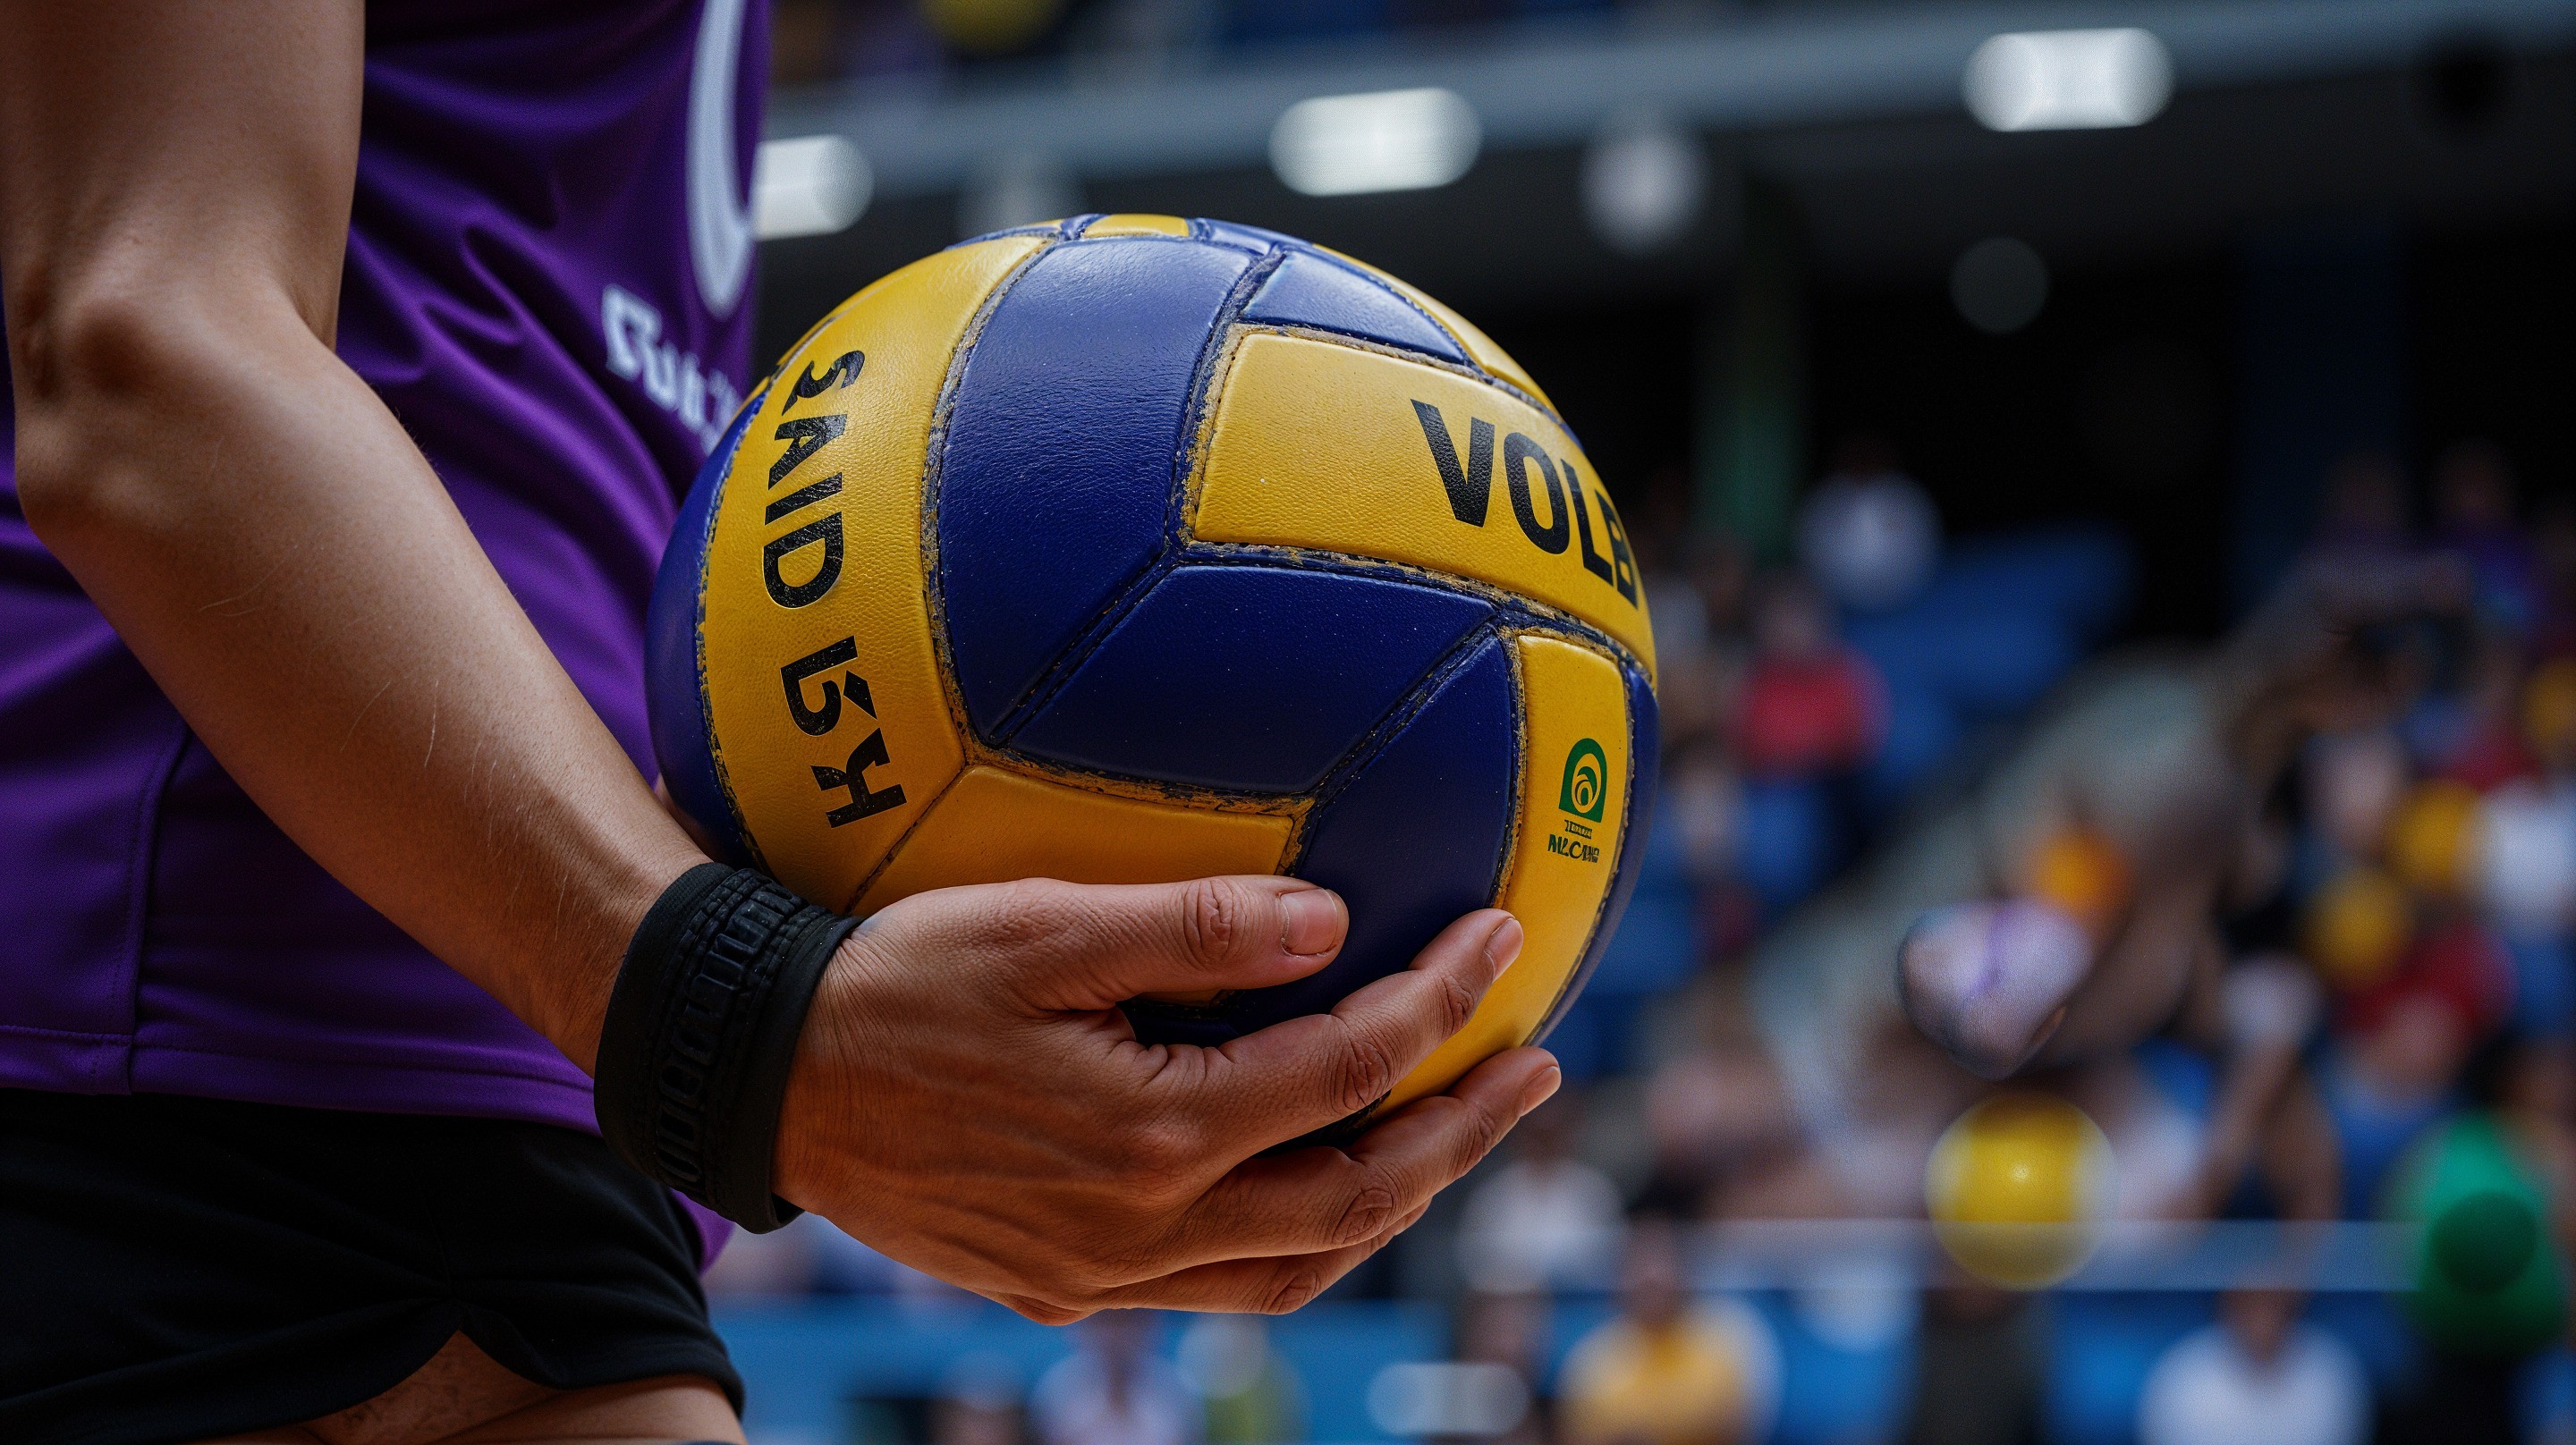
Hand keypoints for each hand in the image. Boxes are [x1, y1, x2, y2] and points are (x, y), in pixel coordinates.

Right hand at [773, 875, 1556, 1320]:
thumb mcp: (1037, 926)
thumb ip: (1189, 926)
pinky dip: (1303, 1242)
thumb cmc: (894, 977)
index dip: (1441, 1002)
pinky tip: (1324, 1186)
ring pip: (1299, 1265)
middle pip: (1356, 1195)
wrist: (761, 1073)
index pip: (1345, 1067)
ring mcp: (1100, 1274)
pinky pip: (1224, 1287)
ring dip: (1394, 1199)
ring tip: (1456, 1129)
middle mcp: (1140, 1227)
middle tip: (1537, 1064)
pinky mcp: (1061, 1286)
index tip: (1502, 936)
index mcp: (1150, 1132)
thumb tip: (1330, 920)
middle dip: (1462, 1130)